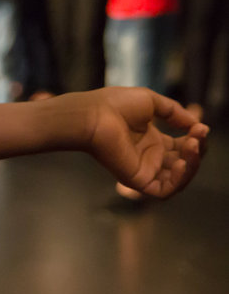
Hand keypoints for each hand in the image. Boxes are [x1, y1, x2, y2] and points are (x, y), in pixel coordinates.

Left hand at [66, 88, 207, 197]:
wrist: (93, 114)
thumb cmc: (115, 105)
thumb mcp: (151, 102)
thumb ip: (175, 112)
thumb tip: (196, 124)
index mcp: (151, 140)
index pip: (182, 147)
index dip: (195, 139)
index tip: (200, 127)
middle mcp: (149, 157)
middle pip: (184, 163)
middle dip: (197, 150)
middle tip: (198, 135)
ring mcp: (143, 169)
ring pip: (178, 178)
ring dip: (192, 165)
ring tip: (193, 145)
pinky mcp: (137, 180)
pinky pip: (164, 190)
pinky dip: (178, 179)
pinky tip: (181, 162)